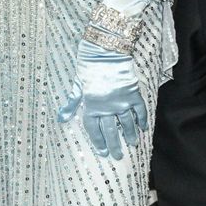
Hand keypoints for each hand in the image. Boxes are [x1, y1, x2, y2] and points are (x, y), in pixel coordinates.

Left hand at [57, 40, 147, 158]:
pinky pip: (139, 110)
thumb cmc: (88, 64)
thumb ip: (72, 102)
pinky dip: (142, 119)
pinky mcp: (132, 93)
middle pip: (110, 131)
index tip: (103, 151)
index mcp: (91, 106)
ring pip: (126, 124)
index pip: (94, 129)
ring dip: (130, 135)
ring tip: (133, 144)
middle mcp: (106, 107)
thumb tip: (61, 118)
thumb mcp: (77, 84)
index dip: (98, 141)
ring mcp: (121, 101)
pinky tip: (144, 127)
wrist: (106, 49)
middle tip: (118, 156)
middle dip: (115, 145)